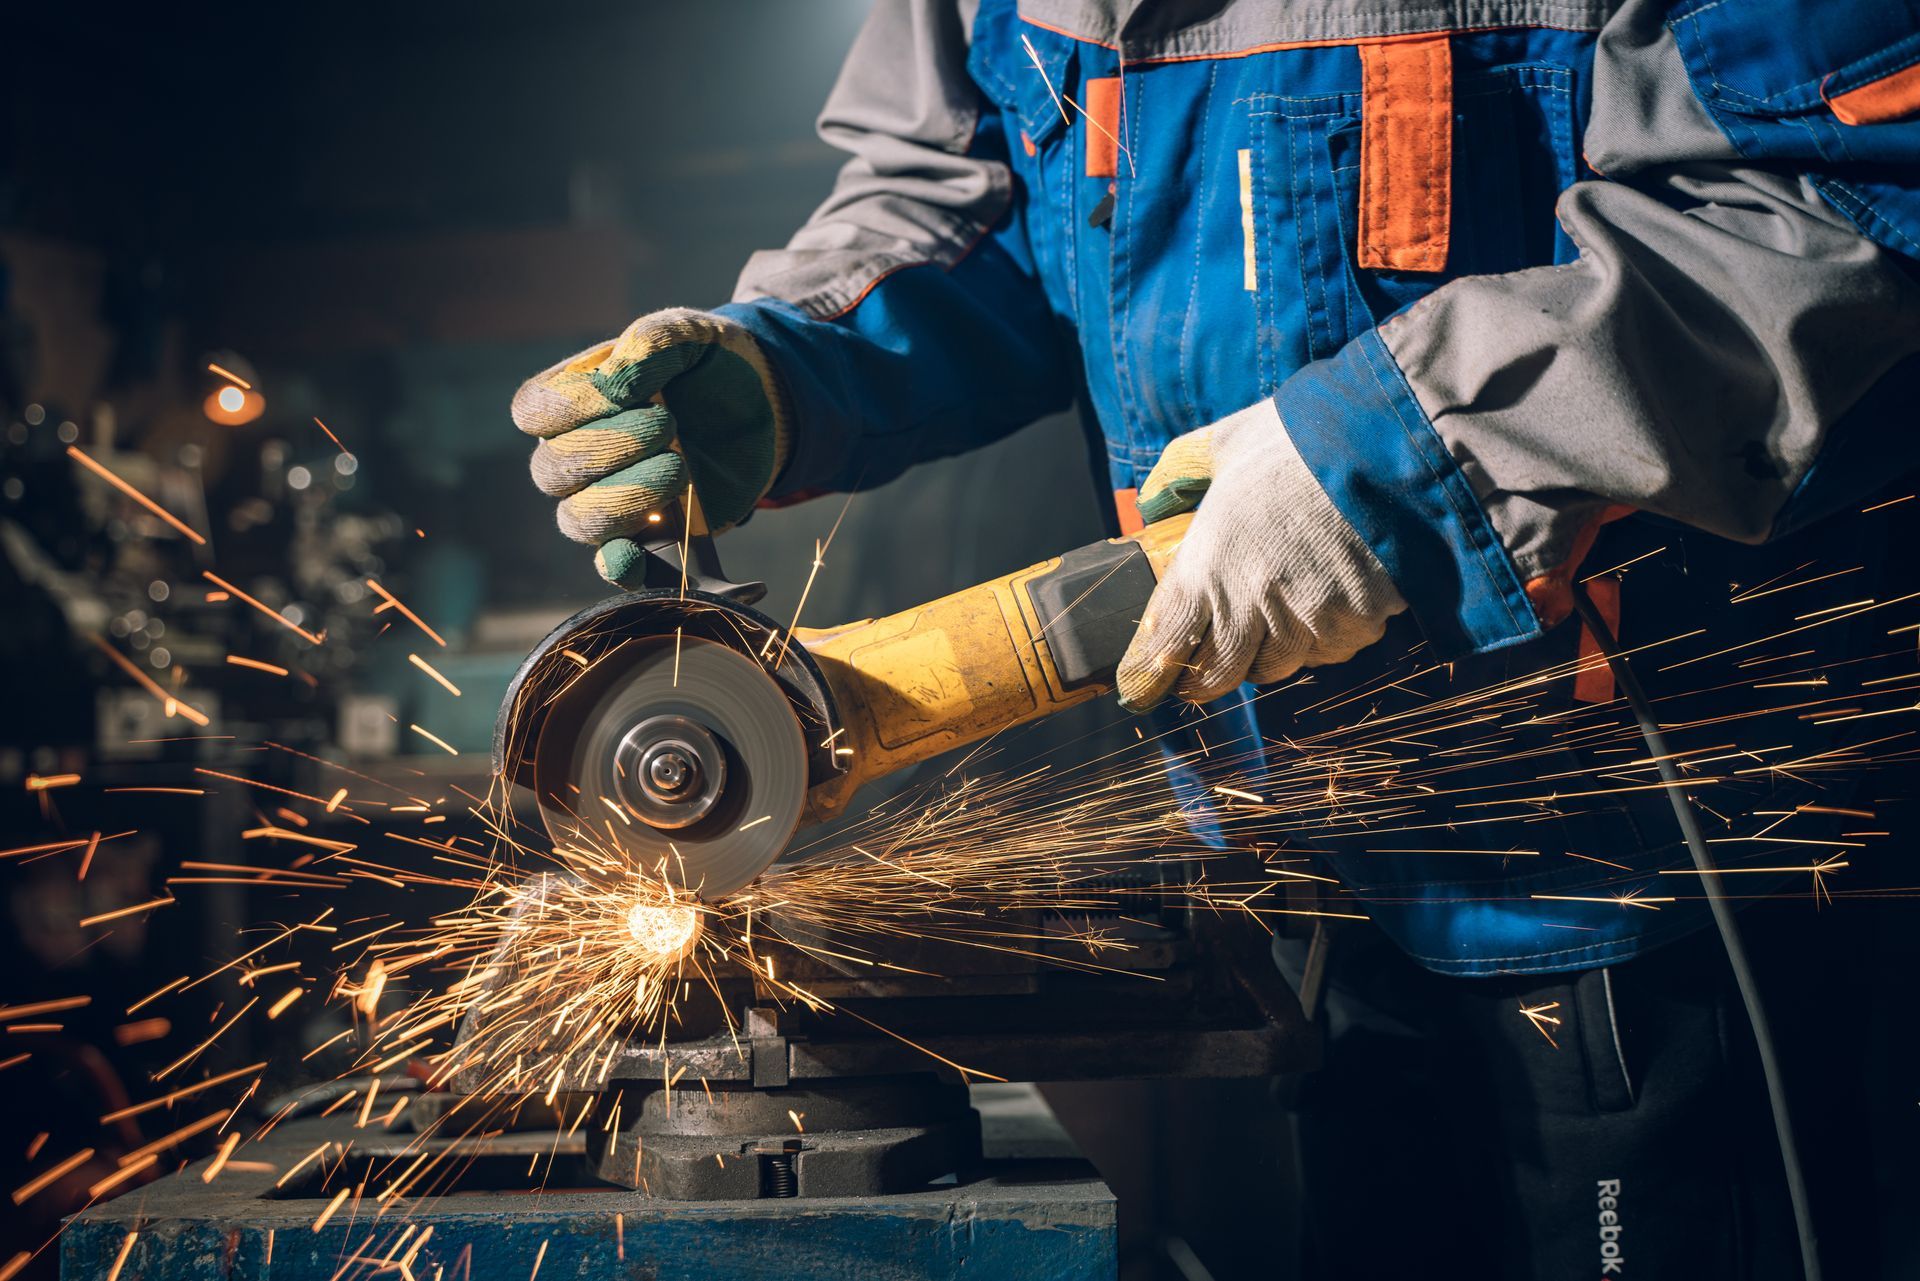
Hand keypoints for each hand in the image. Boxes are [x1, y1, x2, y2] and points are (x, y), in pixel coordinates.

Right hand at [511, 308, 787, 586]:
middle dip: (611, 448)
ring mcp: (608, 498)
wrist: (762, 405)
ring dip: (625, 497)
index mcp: (571, 400)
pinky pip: (614, 563)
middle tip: (668, 424)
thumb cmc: (709, 364)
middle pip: (554, 470)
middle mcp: (577, 453)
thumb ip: (650, 344)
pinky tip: (636, 556)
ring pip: (579, 519)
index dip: (573, 406)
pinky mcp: (647, 533)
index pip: (533, 412)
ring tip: (678, 466)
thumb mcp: (687, 335)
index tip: (630, 392)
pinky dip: (620, 565)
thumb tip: (616, 384)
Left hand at [1114, 401, 1406, 710]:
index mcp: (1209, 561)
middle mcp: (1253, 601)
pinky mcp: (1356, 624)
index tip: (1139, 685)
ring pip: (1274, 669)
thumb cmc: (1303, 440)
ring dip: (1264, 656)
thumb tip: (1150, 500)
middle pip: (1216, 675)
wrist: (1392, 444)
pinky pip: (1328, 652)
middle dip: (1203, 678)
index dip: (1147, 672)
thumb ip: (1180, 471)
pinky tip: (1323, 605)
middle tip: (1197, 671)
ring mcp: (1307, 618)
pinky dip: (1320, 640)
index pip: (1165, 641)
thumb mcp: (1226, 443)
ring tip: (1266, 625)